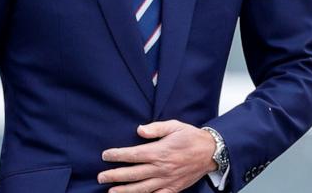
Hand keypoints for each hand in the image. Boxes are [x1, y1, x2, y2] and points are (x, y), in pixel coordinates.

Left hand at [96, 120, 216, 192]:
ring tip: (111, 192)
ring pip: (142, 188)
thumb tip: (138, 130)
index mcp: (159, 152)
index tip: (105, 155)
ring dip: (125, 190)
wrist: (211, 152)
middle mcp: (161, 168)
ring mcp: (167, 180)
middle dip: (115, 175)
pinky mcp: (174, 188)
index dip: (117, 155)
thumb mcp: (173, 126)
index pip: (133, 155)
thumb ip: (155, 128)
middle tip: (100, 177)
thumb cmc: (191, 137)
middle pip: (133, 174)